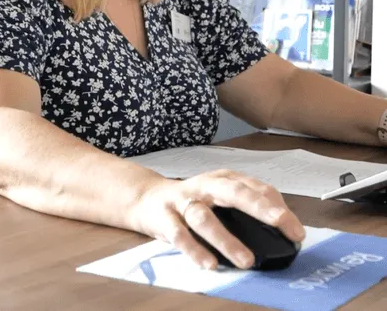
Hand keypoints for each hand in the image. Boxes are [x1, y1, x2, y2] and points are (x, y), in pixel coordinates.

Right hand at [132, 169, 305, 269]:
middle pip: (233, 192)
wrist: (147, 198)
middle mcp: (205, 186)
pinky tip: (209, 264)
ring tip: (246, 260)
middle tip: (281, 225)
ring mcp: (183, 200)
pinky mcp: (164, 218)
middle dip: (258, 207)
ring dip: (226, 238)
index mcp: (224, 179)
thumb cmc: (193, 200)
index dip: (278, 208)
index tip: (297, 232)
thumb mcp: (221, 197)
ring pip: (204, 217)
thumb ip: (247, 208)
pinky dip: (194, 249)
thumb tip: (283, 231)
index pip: (256, 188)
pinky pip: (179, 235)